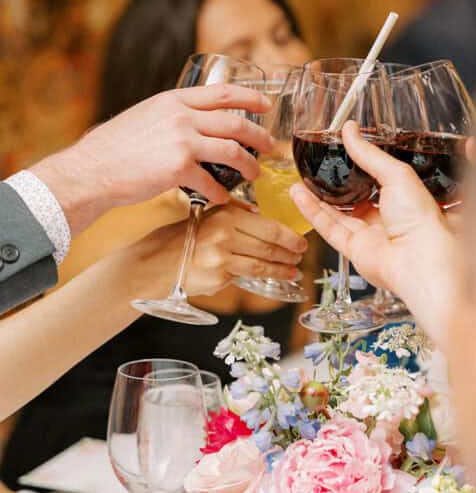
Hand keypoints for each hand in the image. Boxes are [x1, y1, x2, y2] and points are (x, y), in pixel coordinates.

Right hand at [32, 84, 273, 236]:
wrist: (91, 169)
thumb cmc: (114, 147)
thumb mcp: (146, 115)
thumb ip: (172, 115)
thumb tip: (195, 121)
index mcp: (174, 100)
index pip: (222, 92)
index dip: (250, 98)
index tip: (266, 106)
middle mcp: (181, 116)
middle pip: (235, 122)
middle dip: (259, 136)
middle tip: (270, 146)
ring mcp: (182, 141)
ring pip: (232, 151)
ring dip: (248, 165)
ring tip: (254, 174)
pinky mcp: (178, 168)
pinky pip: (212, 182)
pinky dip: (221, 192)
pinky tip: (222, 198)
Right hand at [131, 201, 306, 298]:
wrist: (157, 261)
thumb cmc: (184, 236)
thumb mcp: (209, 214)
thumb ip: (236, 213)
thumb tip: (263, 216)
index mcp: (226, 217)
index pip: (269, 227)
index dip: (289, 236)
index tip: (301, 241)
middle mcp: (225, 237)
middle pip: (268, 247)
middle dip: (289, 254)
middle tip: (300, 256)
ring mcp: (222, 260)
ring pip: (261, 266)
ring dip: (281, 270)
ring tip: (293, 271)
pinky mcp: (218, 279)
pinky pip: (245, 278)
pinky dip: (261, 278)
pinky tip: (271, 279)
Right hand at [290, 121, 458, 332]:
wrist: (418, 258)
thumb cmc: (420, 218)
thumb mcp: (396, 174)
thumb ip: (369, 154)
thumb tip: (350, 130)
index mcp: (402, 198)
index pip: (375, 178)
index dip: (357, 166)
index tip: (340, 151)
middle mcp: (384, 217)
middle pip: (353, 198)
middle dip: (333, 184)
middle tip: (315, 167)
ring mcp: (368, 234)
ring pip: (336, 213)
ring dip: (316, 197)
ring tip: (299, 179)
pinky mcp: (354, 249)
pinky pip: (328, 228)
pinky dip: (312, 212)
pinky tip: (299, 195)